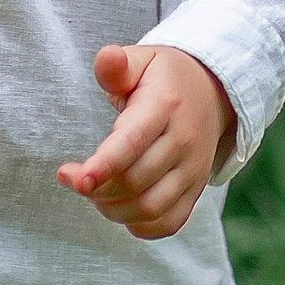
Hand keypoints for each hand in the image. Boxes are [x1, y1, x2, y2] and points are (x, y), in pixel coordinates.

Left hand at [56, 45, 234, 239]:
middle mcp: (183, 141)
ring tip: (94, 192)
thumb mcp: (142, 60)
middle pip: (136, 180)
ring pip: (150, 207)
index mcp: (165, 105)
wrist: (211, 92)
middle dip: (96, 188)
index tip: (73, 178)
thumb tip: (106, 59)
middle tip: (73, 177)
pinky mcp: (196, 190)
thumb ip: (117, 65)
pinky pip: (169, 223)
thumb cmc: (163, 78)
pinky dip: (139, 226)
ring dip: (113, 209)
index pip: (133, 142)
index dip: (103, 166)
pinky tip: (119, 208)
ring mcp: (193, 170)